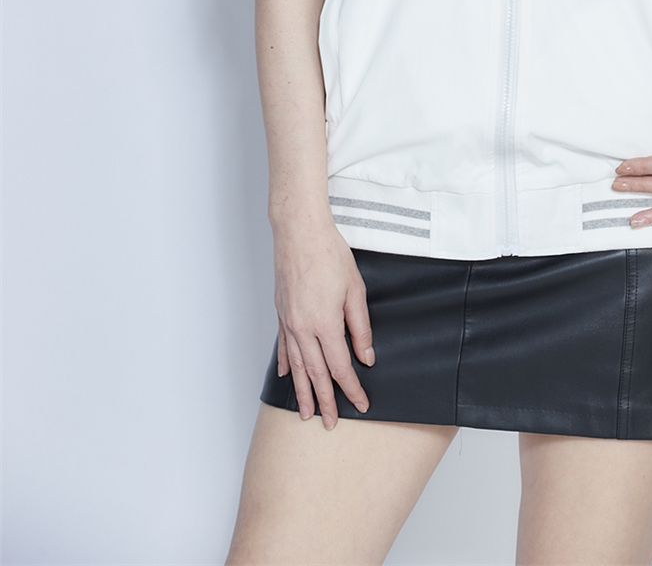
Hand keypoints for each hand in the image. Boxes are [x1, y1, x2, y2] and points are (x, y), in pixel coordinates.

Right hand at [273, 220, 374, 426]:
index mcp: (325, 324)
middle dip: (325, 401)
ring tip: (306, 412)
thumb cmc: (329, 253)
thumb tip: (366, 356)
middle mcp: (303, 329)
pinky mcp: (281, 313)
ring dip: (302, 391)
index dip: (351, 389)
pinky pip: (283, 346)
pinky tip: (287, 376)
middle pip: (316, 374)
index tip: (361, 404)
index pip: (340, 368)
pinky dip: (286, 364)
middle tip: (331, 423)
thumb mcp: (355, 289)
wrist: (299, 231)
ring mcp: (289, 322)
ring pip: (297, 366)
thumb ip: (361, 326)